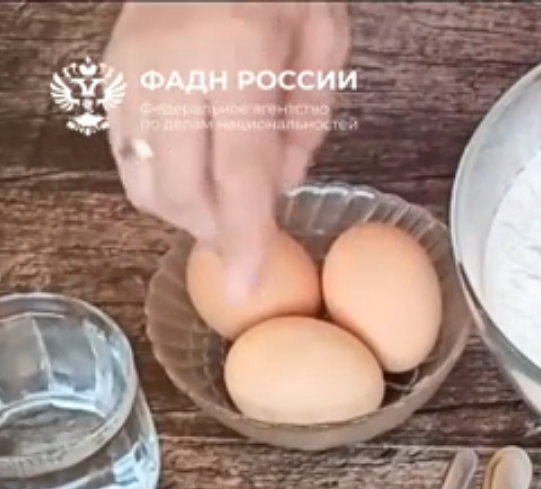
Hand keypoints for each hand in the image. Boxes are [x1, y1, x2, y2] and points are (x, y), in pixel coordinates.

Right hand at [104, 2, 349, 298]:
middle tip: (244, 233)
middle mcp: (170, 69)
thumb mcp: (323, 41)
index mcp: (235, 58)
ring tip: (219, 202)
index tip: (245, 286)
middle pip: (177, 190)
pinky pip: (122, 149)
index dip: (243, 239)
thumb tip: (283, 191)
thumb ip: (306, 122)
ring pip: (140, 178)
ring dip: (183, 209)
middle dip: (212, 229)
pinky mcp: (109, 69)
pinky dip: (156, 177)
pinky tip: (190, 168)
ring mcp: (130, 69)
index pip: (237, 175)